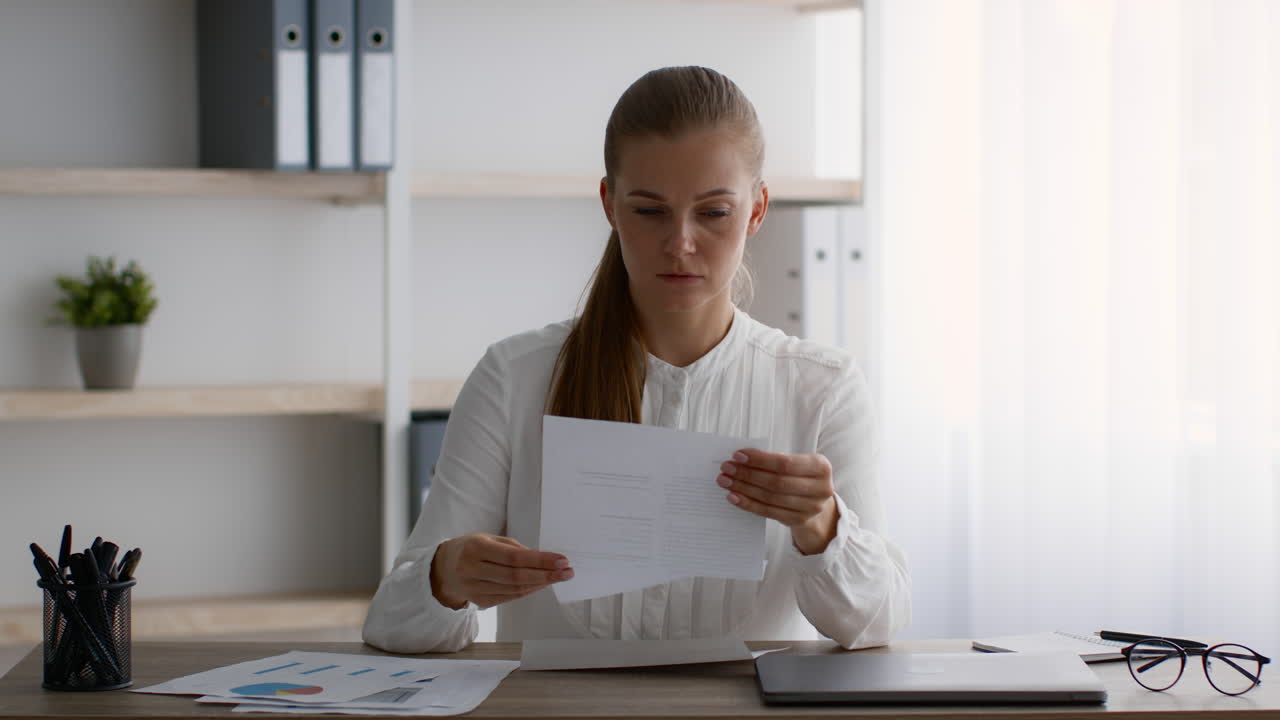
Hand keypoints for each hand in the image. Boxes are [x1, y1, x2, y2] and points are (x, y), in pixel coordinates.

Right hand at [430, 533, 573, 609]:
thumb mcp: (488, 539)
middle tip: (567, 572)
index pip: (514, 558)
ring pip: (514, 590)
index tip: (562, 560)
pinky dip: (528, 591)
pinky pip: (509, 597)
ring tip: (558, 577)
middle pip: (516, 577)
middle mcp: (473, 569)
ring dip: (540, 584)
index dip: (541, 561)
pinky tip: (541, 585)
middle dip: (546, 575)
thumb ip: (513, 548)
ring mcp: (474, 588)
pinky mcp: (479, 601)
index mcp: (476, 548)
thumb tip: (542, 560)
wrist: (442, 569)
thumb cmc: (470, 549)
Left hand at [717, 450, 838, 554]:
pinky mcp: (798, 521)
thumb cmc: (801, 475)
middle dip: (747, 474)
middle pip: (776, 482)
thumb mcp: (798, 463)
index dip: (760, 460)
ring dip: (744, 489)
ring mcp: (811, 508)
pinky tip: (734, 496)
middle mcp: (821, 489)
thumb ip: (776, 460)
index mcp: (821, 467)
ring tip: (726, 481)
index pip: (785, 463)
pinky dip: (748, 504)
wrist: (816, 501)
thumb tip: (741, 459)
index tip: (737, 455)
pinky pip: (768, 512)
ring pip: (770, 498)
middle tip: (727, 468)